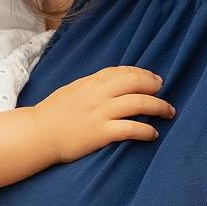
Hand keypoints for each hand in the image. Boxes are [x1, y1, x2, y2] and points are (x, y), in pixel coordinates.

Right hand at [34, 65, 173, 162]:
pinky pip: (131, 129)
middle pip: (135, 83)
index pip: (123, 71)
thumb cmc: (52, 113)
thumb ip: (92, 85)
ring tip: (168, 112)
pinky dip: (146, 130)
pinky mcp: (101, 133)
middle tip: (164, 92)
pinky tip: (153, 134)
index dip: (143, 74)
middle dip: (154, 86)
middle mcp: (99, 94)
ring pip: (139, 103)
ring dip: (159, 107)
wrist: (38, 133)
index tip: (154, 79)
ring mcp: (101, 113)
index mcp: (91, 82)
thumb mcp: (72, 90)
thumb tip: (112, 83)